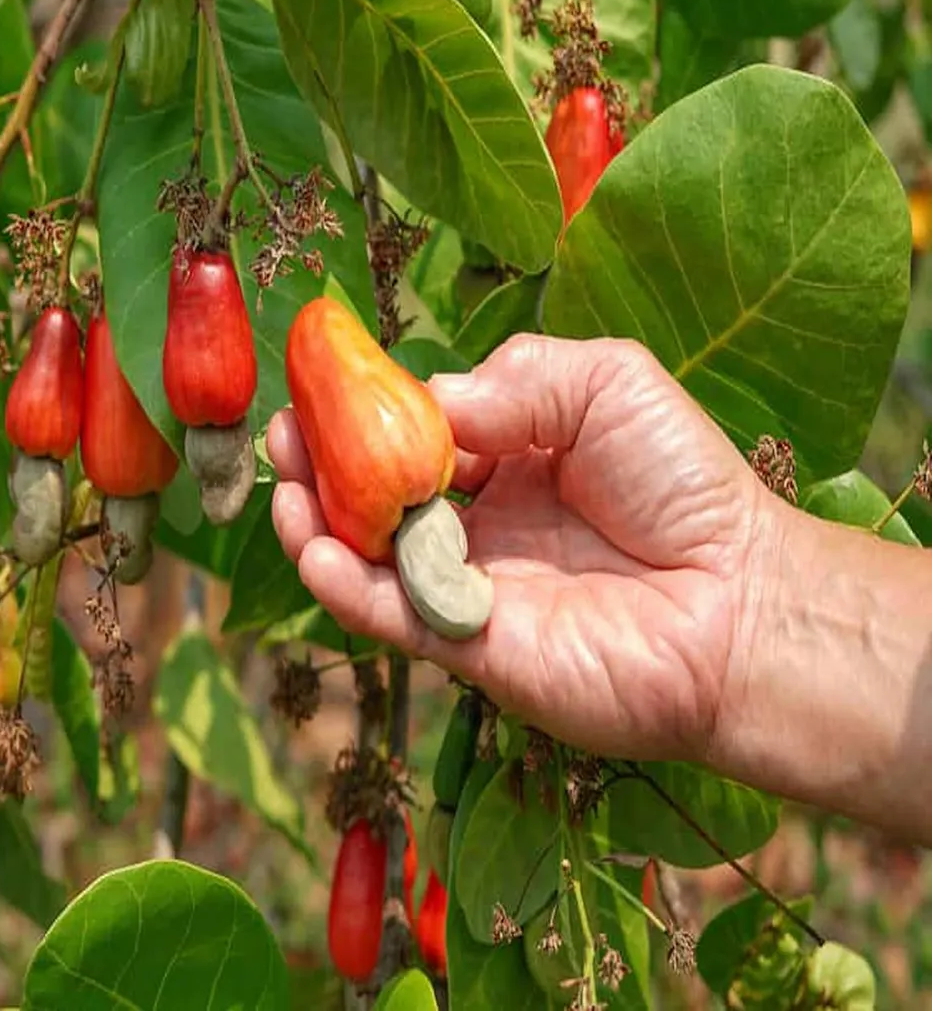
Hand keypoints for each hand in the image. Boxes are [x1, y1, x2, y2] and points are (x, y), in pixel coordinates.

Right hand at [268, 334, 774, 764]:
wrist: (737, 598)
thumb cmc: (681, 481)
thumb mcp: (606, 382)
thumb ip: (516, 376)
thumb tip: (426, 400)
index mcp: (508, 455)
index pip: (418, 430)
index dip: (368, 411)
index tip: (322, 386)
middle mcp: (479, 520)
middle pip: (378, 492)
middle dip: (325, 464)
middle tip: (283, 437)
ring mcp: (468, 584)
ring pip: (370, 556)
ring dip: (318, 525)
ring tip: (287, 490)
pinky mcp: (468, 645)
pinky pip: (392, 615)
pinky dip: (345, 588)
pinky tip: (315, 551)